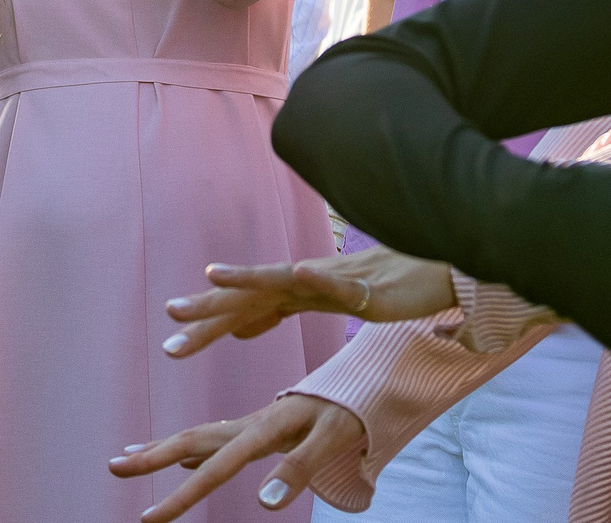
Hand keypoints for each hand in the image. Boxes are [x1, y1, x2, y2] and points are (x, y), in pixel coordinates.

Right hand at [109, 393, 365, 521]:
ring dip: (162, 449)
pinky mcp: (262, 428)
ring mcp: (254, 425)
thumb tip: (263, 504)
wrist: (369, 381)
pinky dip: (191, 449)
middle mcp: (251, 424)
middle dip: (150, 456)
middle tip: (112, 468)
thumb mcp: (333, 438)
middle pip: (191, 439)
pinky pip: (217, 439)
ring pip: (198, 436)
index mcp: (263, 429)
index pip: (212, 467)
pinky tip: (180, 457)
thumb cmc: (354, 411)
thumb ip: (298, 469)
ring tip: (129, 457)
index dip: (179, 495)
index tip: (148, 519)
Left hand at [161, 246, 454, 359]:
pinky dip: (319, 276)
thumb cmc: (390, 288)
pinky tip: (299, 272)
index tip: (173, 341)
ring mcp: (338, 280)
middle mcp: (310, 281)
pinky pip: (342, 281)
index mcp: (299, 292)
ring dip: (250, 278)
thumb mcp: (328, 304)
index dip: (211, 324)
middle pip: (253, 296)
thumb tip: (240, 325)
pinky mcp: (368, 286)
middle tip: (170, 317)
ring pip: (285, 279)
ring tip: (212, 277)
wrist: (441, 269)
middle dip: (212, 308)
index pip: (247, 309)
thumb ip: (285, 309)